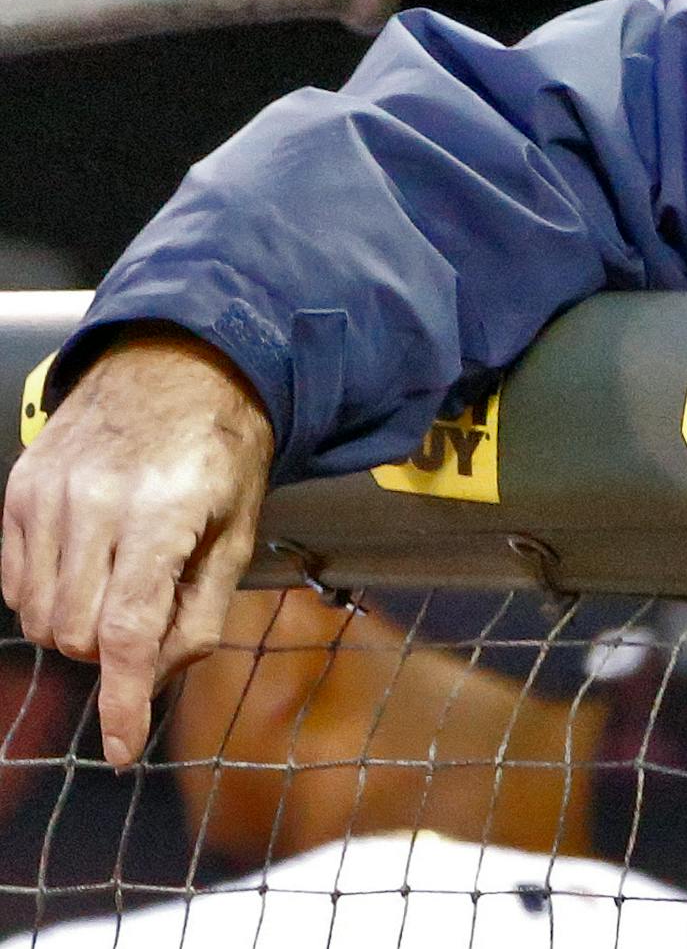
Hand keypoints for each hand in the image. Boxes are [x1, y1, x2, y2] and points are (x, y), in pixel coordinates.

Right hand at [2, 331, 272, 766]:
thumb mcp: (240, 528)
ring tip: (123, 584)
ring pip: (38, 615)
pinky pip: (13, 582)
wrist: (178, 362)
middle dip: (112, 653)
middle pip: (78, 633)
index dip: (125, 698)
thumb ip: (202, 609)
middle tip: (151, 622)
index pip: (128, 631)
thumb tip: (160, 676)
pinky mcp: (18, 489)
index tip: (122, 749)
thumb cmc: (221, 446)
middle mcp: (95, 504)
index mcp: (163, 513)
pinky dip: (45, 597)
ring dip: (78, 627)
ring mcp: (48, 495)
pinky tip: (86, 569)